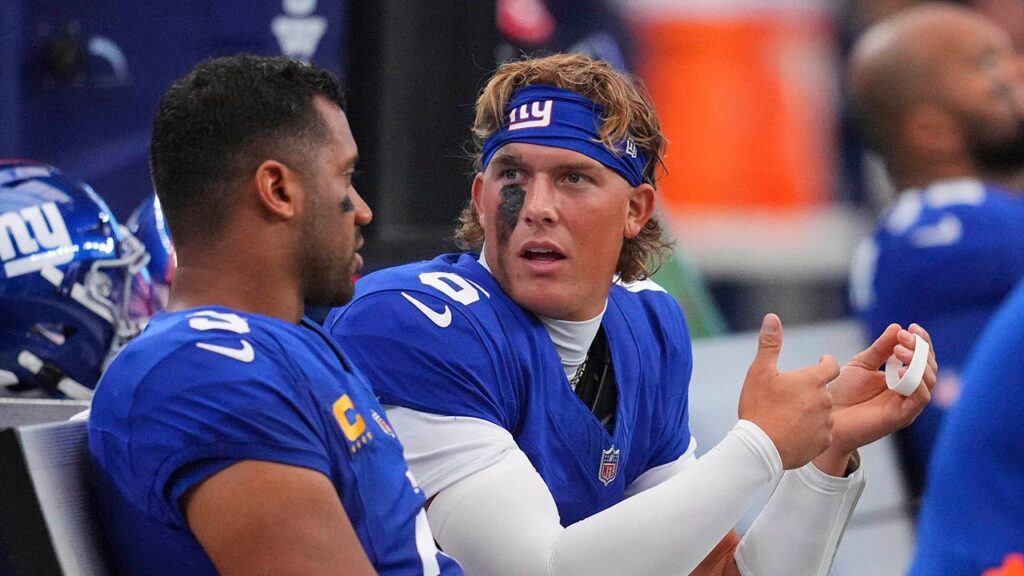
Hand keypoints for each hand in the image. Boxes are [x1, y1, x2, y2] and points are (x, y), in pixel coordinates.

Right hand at [738, 314, 839, 469]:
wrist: (760, 447)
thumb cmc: (759, 407)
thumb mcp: (760, 372)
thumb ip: (770, 344)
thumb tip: (772, 317)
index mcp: (812, 380)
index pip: (831, 366)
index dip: (826, 363)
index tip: (821, 362)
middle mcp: (824, 400)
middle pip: (824, 391)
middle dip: (812, 391)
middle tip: (792, 396)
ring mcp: (826, 423)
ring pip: (823, 413)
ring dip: (812, 412)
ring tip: (791, 418)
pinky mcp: (824, 442)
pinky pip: (821, 433)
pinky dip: (811, 432)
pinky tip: (794, 434)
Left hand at [813, 323, 936, 474]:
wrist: (827, 418)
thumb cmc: (843, 394)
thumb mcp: (862, 364)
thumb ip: (880, 348)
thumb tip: (898, 327)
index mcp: (902, 379)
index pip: (922, 358)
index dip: (921, 342)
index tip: (911, 327)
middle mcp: (909, 392)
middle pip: (929, 368)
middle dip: (920, 349)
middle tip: (903, 337)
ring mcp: (907, 405)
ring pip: (928, 381)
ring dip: (918, 362)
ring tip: (900, 351)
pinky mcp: (902, 417)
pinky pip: (920, 398)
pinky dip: (915, 382)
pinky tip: (899, 370)